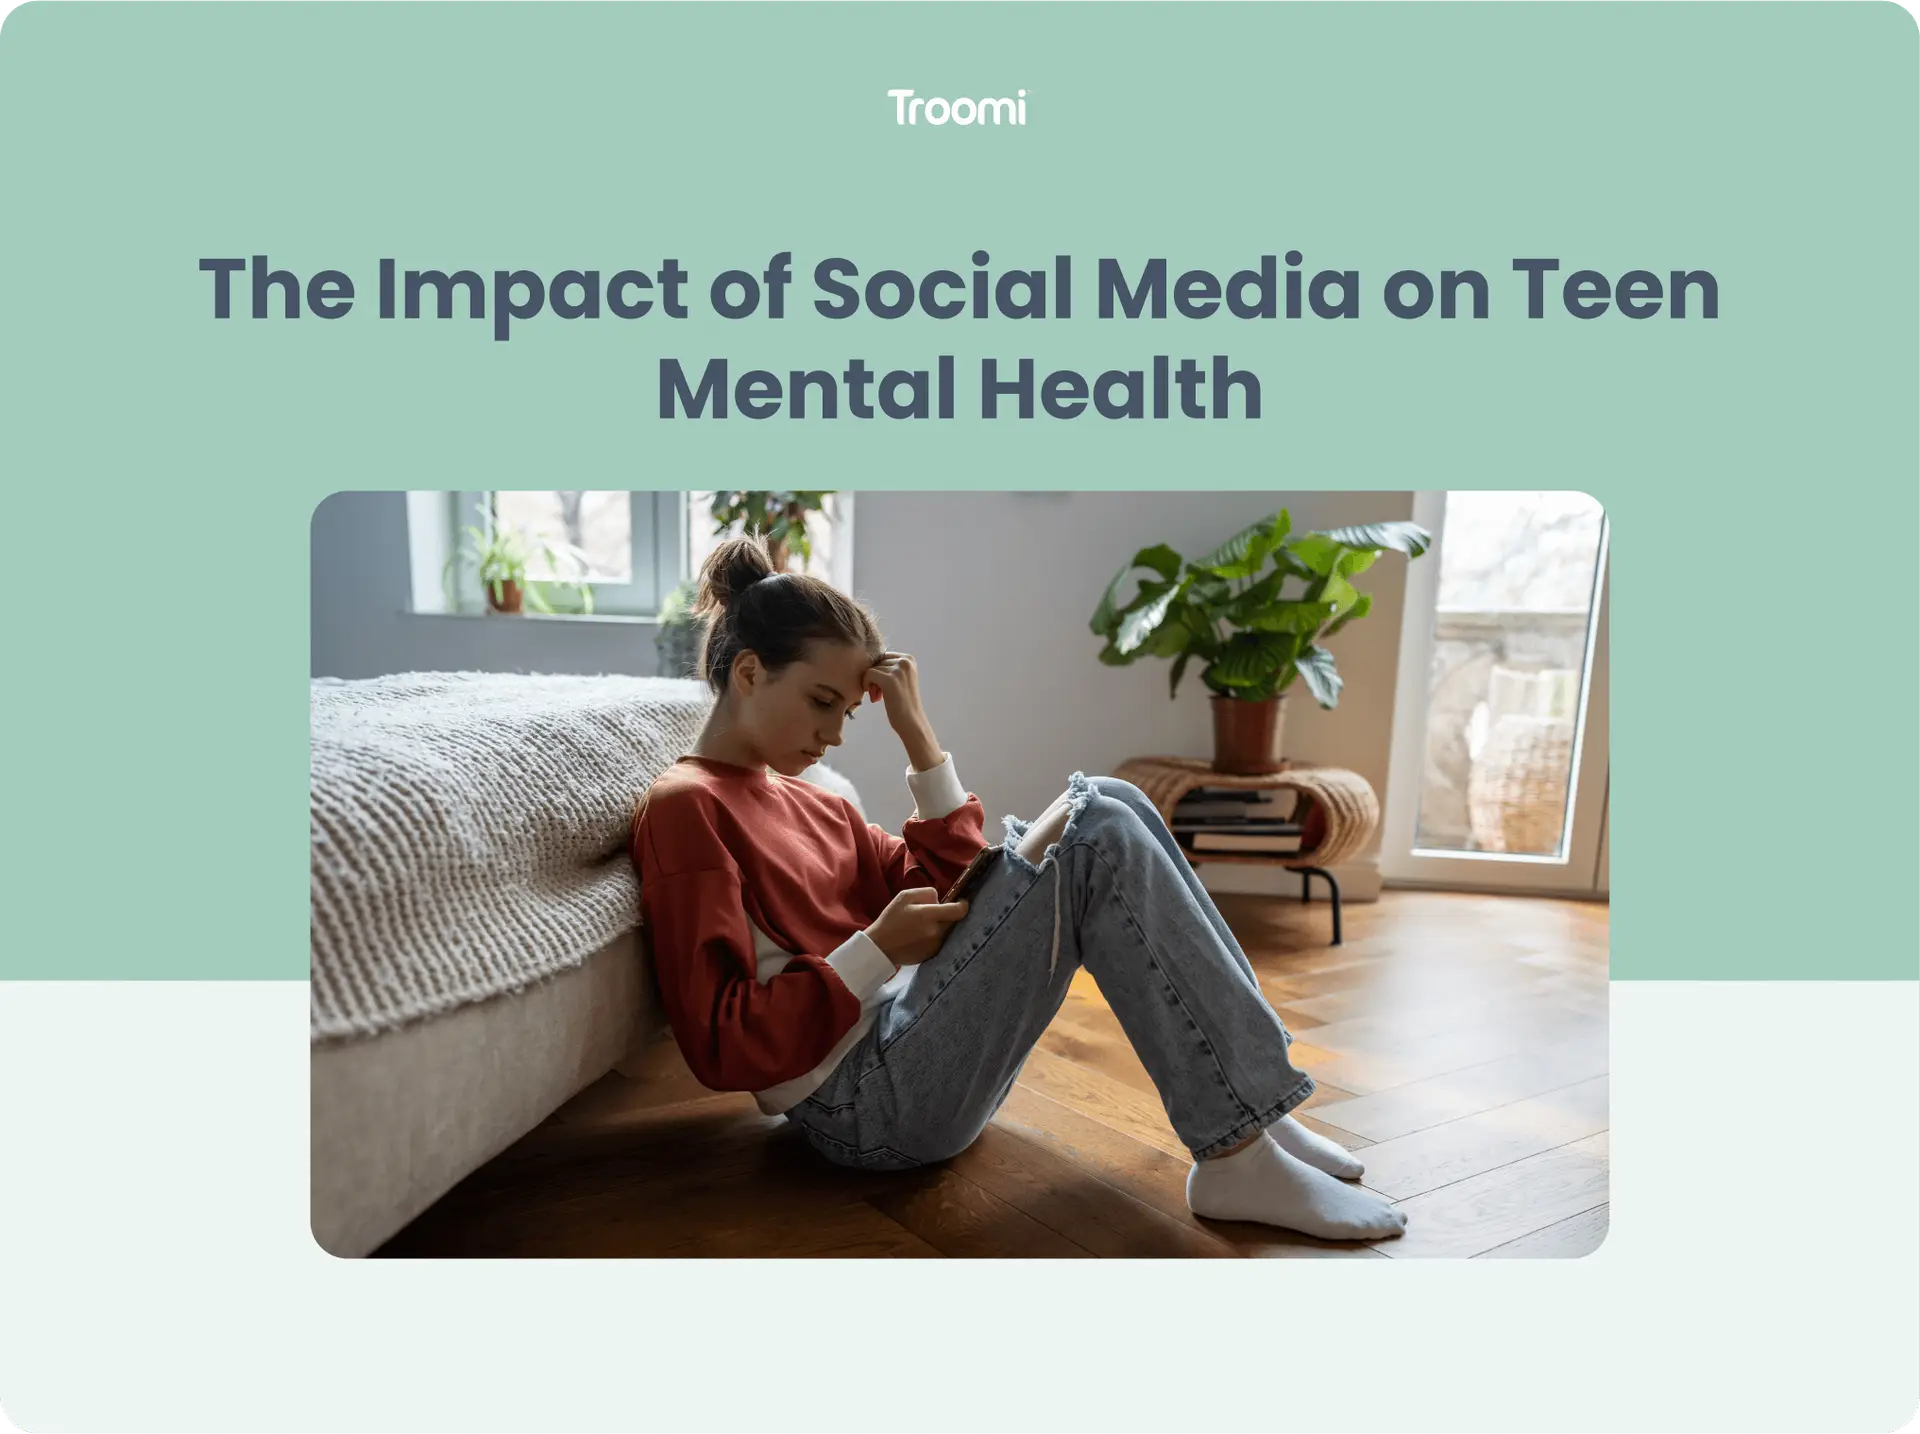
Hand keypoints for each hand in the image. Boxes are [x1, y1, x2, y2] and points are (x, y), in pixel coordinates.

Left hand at [864, 651, 941, 770]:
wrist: (911, 722)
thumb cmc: (902, 702)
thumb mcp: (901, 678)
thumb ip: (889, 666)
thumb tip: (866, 656)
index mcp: (909, 658)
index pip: (883, 655)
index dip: (879, 670)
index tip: (882, 686)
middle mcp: (905, 661)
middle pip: (876, 661)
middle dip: (875, 677)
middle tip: (878, 693)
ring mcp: (898, 670)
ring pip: (871, 668)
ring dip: (871, 683)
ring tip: (878, 697)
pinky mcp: (889, 679)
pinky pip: (868, 674)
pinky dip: (866, 685)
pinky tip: (874, 697)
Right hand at [867, 886, 968, 965]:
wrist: (880, 946)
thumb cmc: (891, 919)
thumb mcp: (905, 896)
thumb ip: (927, 893)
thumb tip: (941, 900)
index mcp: (928, 915)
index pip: (958, 911)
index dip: (963, 905)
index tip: (962, 902)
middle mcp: (935, 932)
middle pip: (954, 921)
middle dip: (949, 915)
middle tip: (935, 914)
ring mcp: (935, 945)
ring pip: (948, 931)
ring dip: (942, 927)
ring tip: (924, 926)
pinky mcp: (932, 954)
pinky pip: (941, 941)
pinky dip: (936, 937)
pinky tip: (921, 936)